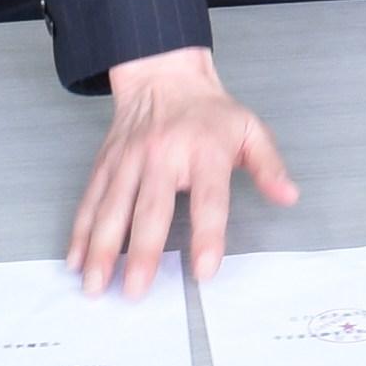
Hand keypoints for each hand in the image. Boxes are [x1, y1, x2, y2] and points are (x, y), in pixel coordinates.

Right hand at [72, 46, 293, 292]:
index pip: (208, 199)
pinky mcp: (106, 163)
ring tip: (96, 284)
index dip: (207, 236)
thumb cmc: (208, 111)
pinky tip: (76, 258)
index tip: (204, 270)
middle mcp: (162, 155)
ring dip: (102, 249)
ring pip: (112, 209)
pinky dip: (81, 231)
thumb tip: (288, 195)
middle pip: (150, 209)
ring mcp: (129, 160)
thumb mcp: (250, 128)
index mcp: (204, 150)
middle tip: (136, 290)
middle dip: (141, 253)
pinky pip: (91, 200)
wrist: (162, 74)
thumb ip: (269, 165)